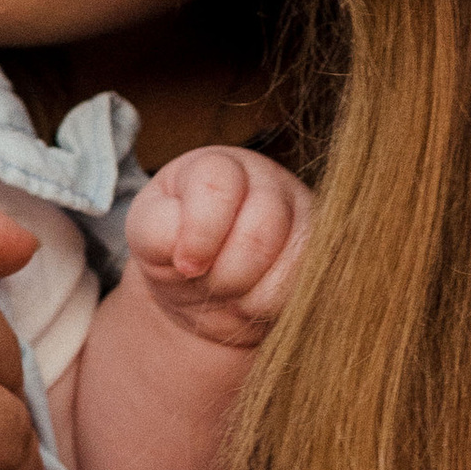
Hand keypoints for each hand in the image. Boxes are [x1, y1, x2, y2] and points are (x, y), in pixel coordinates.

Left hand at [126, 148, 313, 350]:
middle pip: (259, 232)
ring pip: (290, 260)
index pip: (217, 185)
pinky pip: (307, 284)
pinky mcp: (321, 250)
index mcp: (216, 165)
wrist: (203, 284)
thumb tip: (191, 255)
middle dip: (225, 274)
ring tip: (228, 289)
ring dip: (249, 292)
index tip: (184, 265)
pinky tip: (253, 297)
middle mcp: (266, 180)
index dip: (200, 234)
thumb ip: (158, 232)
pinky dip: (273, 304)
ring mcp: (301, 213)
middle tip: (206, 280)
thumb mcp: (149, 236)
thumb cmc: (173, 248)